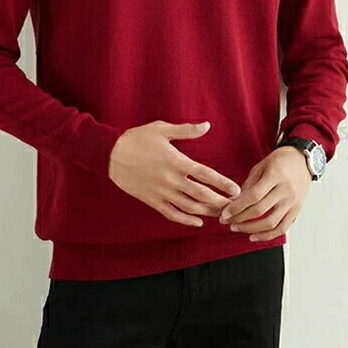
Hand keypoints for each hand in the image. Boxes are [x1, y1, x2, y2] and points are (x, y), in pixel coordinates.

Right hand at [109, 120, 241, 227]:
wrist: (110, 154)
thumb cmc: (137, 138)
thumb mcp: (162, 129)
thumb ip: (186, 131)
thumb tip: (207, 125)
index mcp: (176, 161)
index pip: (205, 174)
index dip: (222, 183)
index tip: (236, 189)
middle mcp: (171, 179)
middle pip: (201, 195)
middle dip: (219, 202)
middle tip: (234, 206)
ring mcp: (161, 192)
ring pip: (189, 207)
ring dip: (207, 212)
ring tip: (221, 214)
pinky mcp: (152, 200)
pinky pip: (172, 214)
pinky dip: (186, 220)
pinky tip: (198, 222)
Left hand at [218, 146, 311, 241]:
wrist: (302, 160)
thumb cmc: (280, 161)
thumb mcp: (261, 165)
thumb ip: (249, 184)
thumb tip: (234, 202)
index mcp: (275, 176)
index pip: (254, 196)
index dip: (238, 207)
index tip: (225, 213)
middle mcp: (286, 190)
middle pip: (260, 211)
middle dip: (240, 219)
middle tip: (227, 221)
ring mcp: (292, 202)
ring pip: (271, 223)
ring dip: (251, 229)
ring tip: (237, 228)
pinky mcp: (296, 210)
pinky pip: (282, 228)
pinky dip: (267, 236)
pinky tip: (254, 236)